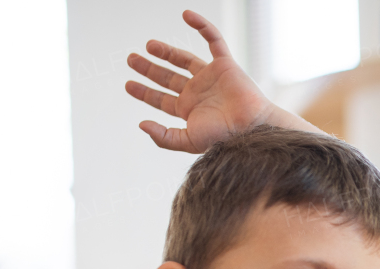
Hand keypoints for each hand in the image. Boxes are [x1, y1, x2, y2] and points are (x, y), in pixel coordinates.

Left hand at [125, 10, 284, 152]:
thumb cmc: (224, 137)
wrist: (251, 127)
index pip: (161, 99)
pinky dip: (202, 26)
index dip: (144, 92)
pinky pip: (213, 40)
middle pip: (168, 76)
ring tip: (149, 45)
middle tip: (131, 59)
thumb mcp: (188, 141)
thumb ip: (164, 137)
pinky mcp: (225, 64)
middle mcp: (198, 92)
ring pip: (184, 58)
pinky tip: (187, 15)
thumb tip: (141, 124)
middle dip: (149, 68)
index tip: (128, 85)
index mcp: (189, 109)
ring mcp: (210, 77)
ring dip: (166, 51)